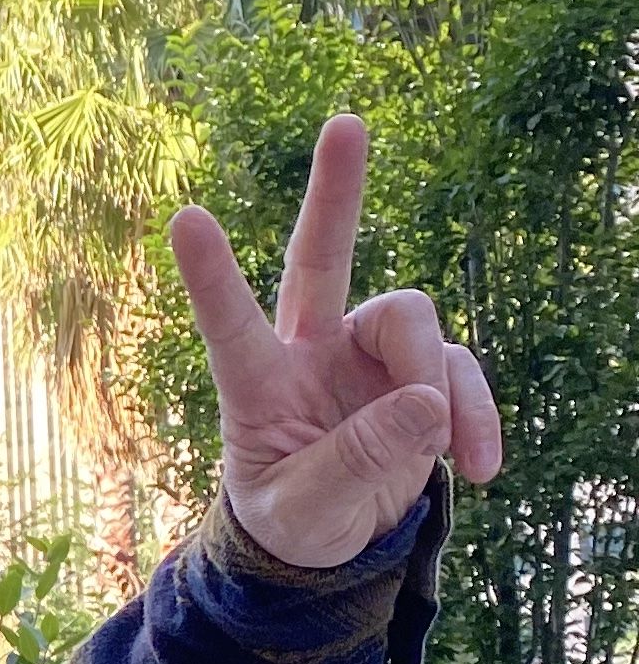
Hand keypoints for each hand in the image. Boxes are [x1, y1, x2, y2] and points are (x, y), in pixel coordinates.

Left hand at [169, 116, 500, 571]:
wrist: (333, 540)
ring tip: (435, 453)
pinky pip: (459, 373)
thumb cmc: (292, 522)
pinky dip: (476, 417)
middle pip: (323, 258)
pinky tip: (478, 467)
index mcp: (258, 383)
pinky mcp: (420, 372)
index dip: (210, 276)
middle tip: (346, 123)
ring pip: (413, 321)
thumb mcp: (307, 513)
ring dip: (436, 384)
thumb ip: (356, 464)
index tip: (185, 217)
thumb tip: (425, 404)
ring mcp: (367, 355)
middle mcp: (311, 350)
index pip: (229, 324)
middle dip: (336, 193)